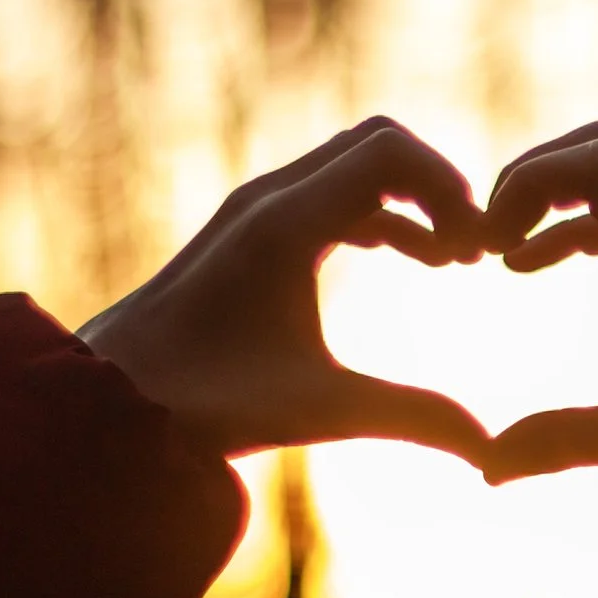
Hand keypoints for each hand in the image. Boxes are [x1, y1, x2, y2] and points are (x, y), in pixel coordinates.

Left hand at [81, 118, 489, 461]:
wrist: (106, 399)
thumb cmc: (204, 403)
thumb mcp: (319, 409)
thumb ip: (412, 419)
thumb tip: (491, 452)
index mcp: (285, 222)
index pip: (390, 151)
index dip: (450, 187)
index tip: (479, 250)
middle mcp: (268, 199)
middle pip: (377, 145)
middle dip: (437, 188)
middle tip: (474, 253)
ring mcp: (253, 212)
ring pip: (352, 169)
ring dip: (410, 202)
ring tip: (452, 262)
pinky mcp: (246, 234)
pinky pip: (329, 195)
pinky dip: (378, 215)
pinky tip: (410, 262)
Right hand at [478, 123, 597, 481]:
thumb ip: (569, 442)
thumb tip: (487, 468)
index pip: (595, 162)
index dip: (529, 183)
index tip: (489, 242)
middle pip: (596, 151)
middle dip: (530, 182)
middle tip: (484, 239)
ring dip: (548, 202)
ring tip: (498, 254)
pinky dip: (570, 225)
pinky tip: (531, 267)